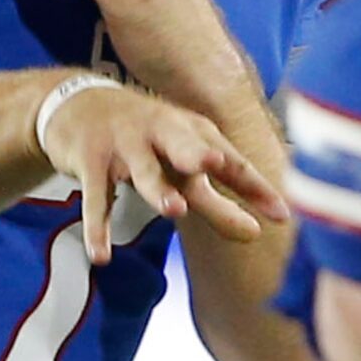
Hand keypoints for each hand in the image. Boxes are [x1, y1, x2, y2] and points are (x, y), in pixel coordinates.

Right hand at [37, 78, 286, 262]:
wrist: (78, 105)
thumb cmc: (146, 140)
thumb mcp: (181, 161)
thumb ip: (217, 198)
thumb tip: (257, 233)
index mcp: (192, 132)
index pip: (231, 161)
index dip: (256, 187)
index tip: (282, 215)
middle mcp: (161, 133)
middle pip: (184, 146)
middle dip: (198, 154)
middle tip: (213, 165)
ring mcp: (124, 145)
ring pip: (143, 170)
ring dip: (158, 188)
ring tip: (173, 209)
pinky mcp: (89, 160)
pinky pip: (95, 199)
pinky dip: (97, 228)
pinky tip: (102, 255)